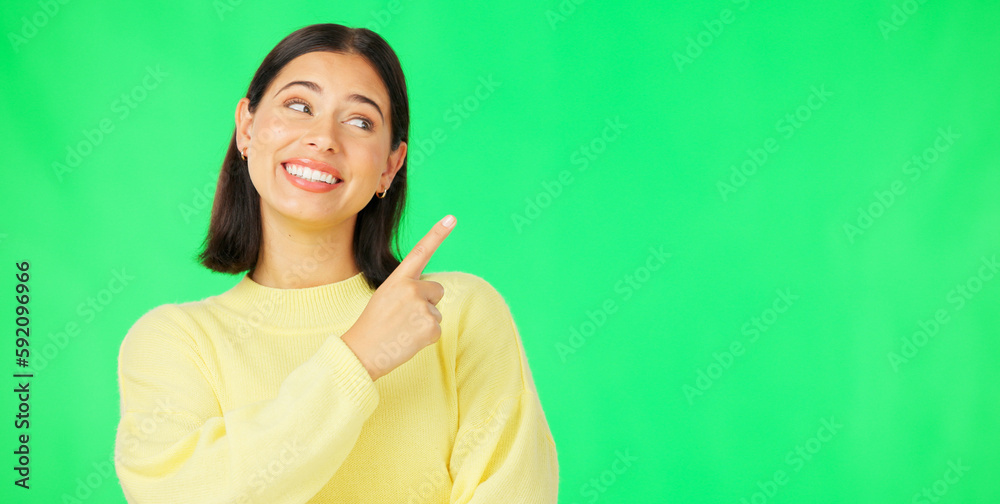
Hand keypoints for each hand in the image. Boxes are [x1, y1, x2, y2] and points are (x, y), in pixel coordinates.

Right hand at [341, 215, 456, 380]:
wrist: (362, 352)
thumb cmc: (373, 326)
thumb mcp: (386, 298)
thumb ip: (408, 289)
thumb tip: (432, 293)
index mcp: (397, 279)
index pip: (420, 252)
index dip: (438, 234)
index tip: (452, 217)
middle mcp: (412, 289)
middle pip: (437, 290)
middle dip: (427, 302)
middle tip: (405, 317)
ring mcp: (423, 308)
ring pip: (436, 311)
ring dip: (424, 321)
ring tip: (402, 330)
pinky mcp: (431, 327)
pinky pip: (437, 329)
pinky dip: (426, 337)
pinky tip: (408, 340)